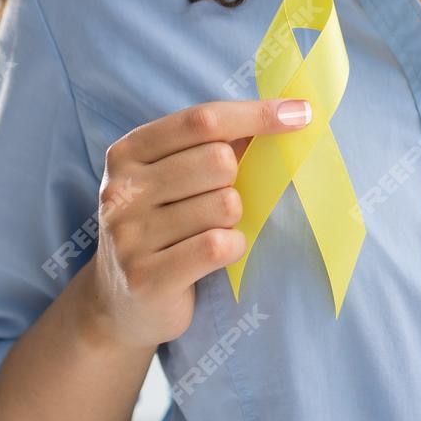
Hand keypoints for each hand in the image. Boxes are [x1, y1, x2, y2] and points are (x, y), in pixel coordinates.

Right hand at [86, 97, 312, 349]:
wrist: (119, 307)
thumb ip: (215, 145)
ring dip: (232, 221)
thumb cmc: (162, 228)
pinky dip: (233, 247)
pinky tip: (218, 254)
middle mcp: (121, 190)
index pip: (202, 121)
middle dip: (234, 182)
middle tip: (216, 205)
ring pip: (224, 205)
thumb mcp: (173, 178)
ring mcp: (129, 235)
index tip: (301, 113)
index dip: (256, 115)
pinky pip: (218, 246)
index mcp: (128, 153)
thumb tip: (287, 114)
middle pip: (218, 161)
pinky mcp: (146, 277)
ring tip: (208, 233)